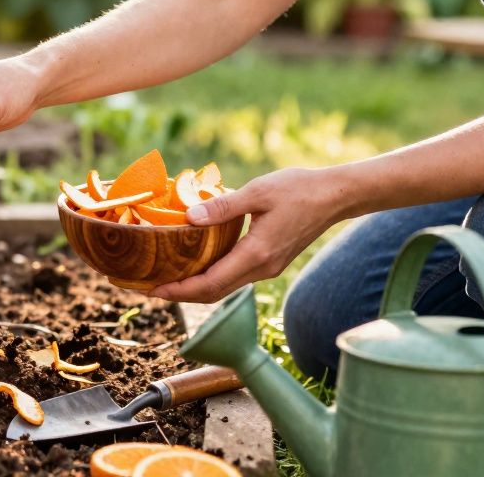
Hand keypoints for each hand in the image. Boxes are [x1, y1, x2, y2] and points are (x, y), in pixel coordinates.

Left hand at [149, 167, 358, 302]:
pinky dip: (211, 277)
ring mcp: (267, 268)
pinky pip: (234, 276)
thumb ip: (222, 206)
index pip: (210, 284)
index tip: (153, 290)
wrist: (335, 196)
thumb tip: (189, 218)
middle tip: (148, 288)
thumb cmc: (298, 189)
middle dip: (180, 294)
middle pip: (214, 293)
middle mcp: (262, 268)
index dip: (179, 291)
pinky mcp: (270, 262)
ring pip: (224, 287)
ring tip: (165, 278)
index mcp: (257, 253)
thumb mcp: (258, 191)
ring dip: (194, 287)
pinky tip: (194, 264)